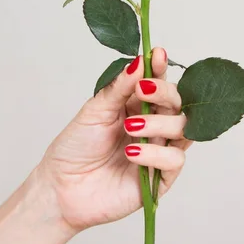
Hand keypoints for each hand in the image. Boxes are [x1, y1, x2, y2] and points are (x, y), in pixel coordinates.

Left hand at [37, 47, 191, 231]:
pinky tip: (132, 153)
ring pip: (183, 128)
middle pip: (177, 103)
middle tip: (143, 90)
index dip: (161, 68)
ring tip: (130, 127)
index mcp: (137, 105)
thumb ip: (119, 88)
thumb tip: (139, 61)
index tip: (157, 55)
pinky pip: (174, 160)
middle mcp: (153, 126)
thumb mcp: (94, 111)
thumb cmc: (75, 147)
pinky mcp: (160, 179)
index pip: (159, 83)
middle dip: (164, 93)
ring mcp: (158, 151)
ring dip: (159, 123)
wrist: (61, 188)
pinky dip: (156, 153)